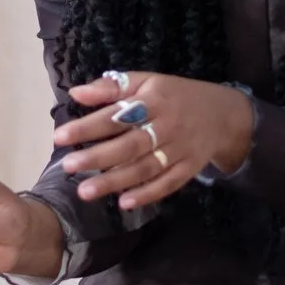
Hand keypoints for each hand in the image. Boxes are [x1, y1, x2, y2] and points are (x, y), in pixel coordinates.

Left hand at [55, 71, 252, 211]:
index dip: (89, 126)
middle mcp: (168, 125)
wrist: (224, 114)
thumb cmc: (175, 95)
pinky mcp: (189, 168)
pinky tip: (124, 203)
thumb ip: (112, 87)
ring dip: (116, 181)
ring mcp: (181, 149)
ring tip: (85, 191)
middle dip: (98, 157)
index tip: (60, 136)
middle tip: (68, 167)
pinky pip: (168, 184)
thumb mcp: (147, 81)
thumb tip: (76, 93)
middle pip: (131, 145)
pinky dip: (148, 194)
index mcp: (155, 100)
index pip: (117, 115)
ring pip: (146, 168)